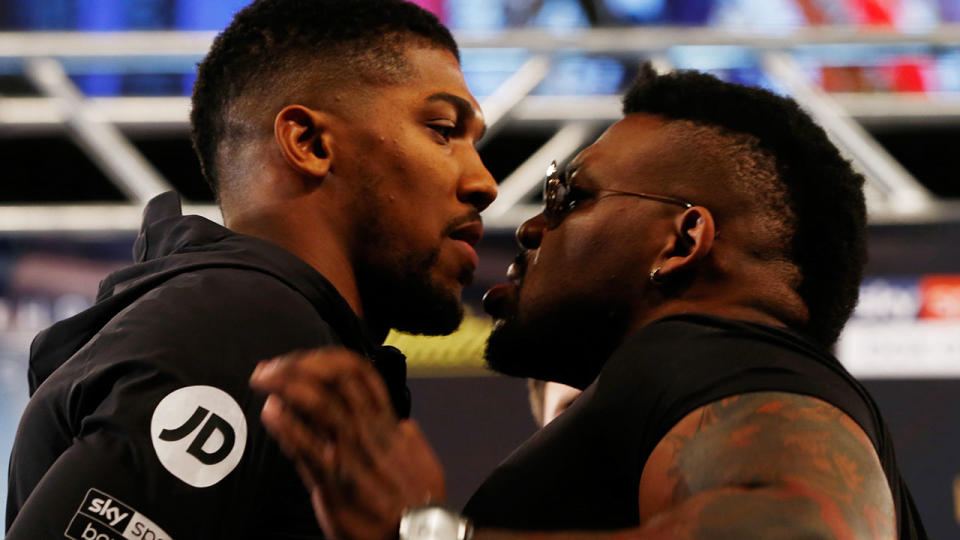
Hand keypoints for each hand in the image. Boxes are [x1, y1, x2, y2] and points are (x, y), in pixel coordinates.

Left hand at [250, 348, 445, 539]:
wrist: (417, 536)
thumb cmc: (416, 501)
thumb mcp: (418, 457)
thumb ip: (404, 436)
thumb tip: (400, 421)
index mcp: (388, 422)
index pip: (359, 372)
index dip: (325, 358)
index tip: (302, 359)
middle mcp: (369, 430)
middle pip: (335, 377)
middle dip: (297, 364)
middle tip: (270, 367)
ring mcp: (351, 454)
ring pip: (320, 402)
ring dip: (286, 384)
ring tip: (263, 379)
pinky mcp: (334, 482)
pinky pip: (305, 446)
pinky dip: (285, 424)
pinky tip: (270, 412)